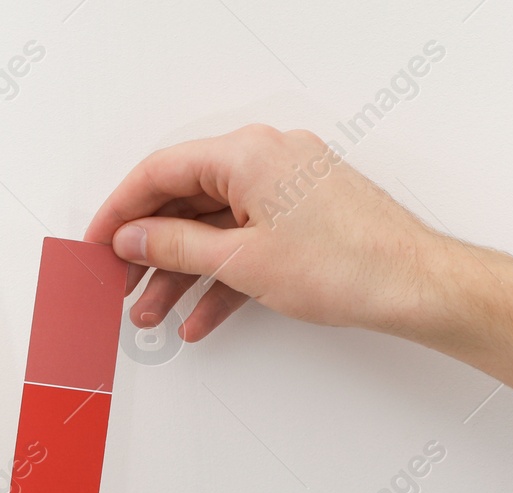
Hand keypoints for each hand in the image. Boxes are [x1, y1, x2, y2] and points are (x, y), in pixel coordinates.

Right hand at [84, 124, 451, 339]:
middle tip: (118, 283)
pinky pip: (244, 244)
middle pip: (184, 201)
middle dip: (149, 251)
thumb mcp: (241, 261)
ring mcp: (285, 189)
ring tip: (152, 314)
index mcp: (248, 154)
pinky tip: (198, 317)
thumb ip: (175, 247)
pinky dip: (220, 279)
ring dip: (180, 274)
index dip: (120, 211)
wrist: (415, 286)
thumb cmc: (347, 264)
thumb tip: (134, 239)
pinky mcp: (301, 218)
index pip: (160, 172)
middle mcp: (266, 161)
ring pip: (212, 229)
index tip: (97, 242)